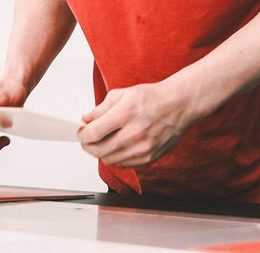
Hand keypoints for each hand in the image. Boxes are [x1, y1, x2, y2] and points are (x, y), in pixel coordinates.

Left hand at [77, 79, 196, 167]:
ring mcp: (142, 149)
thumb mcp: (122, 94)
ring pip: (110, 160)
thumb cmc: (152, 98)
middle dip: (87, 145)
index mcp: (125, 115)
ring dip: (100, 153)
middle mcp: (134, 134)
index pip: (94, 133)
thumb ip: (101, 108)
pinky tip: (115, 147)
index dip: (82, 135)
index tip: (81, 132)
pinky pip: (123, 164)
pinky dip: (115, 157)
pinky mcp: (149, 158)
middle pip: (99, 150)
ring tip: (100, 142)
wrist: (178, 106)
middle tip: (86, 139)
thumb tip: (86, 119)